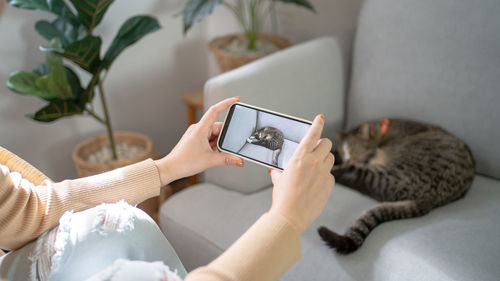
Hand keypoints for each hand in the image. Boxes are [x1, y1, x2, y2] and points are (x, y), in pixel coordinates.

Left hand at [154, 97, 243, 185]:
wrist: (171, 168)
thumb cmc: (184, 162)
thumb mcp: (210, 160)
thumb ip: (227, 159)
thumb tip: (239, 160)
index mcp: (200, 128)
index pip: (215, 110)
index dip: (226, 103)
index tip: (235, 99)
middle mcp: (198, 128)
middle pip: (218, 127)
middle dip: (224, 137)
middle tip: (224, 148)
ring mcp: (196, 134)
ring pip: (214, 134)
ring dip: (218, 143)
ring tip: (215, 154)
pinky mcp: (195, 139)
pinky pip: (209, 138)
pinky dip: (213, 145)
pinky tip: (212, 154)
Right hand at [268, 114, 334, 233]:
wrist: (290, 215)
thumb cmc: (282, 198)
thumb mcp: (278, 180)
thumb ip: (281, 172)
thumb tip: (278, 172)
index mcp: (299, 157)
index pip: (312, 134)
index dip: (318, 124)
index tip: (321, 118)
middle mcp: (313, 162)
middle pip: (327, 144)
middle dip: (323, 144)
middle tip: (317, 150)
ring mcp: (323, 173)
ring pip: (331, 158)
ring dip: (325, 159)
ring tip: (316, 169)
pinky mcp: (329, 184)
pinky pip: (330, 175)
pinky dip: (324, 177)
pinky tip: (315, 185)